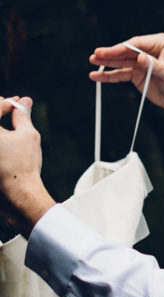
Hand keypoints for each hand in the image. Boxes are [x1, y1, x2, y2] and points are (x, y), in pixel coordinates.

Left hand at [0, 98, 54, 236]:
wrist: (17, 194)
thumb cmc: (24, 164)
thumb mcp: (28, 135)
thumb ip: (23, 116)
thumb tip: (25, 102)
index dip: (8, 104)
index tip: (19, 103)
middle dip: (0, 111)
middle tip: (11, 109)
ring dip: (0, 128)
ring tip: (10, 126)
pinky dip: (0, 143)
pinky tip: (5, 141)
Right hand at [89, 33, 163, 123]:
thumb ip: (154, 65)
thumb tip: (140, 57)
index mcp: (159, 43)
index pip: (137, 43)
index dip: (122, 48)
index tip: (109, 52)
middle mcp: (147, 50)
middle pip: (125, 51)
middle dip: (111, 53)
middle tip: (96, 55)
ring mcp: (140, 62)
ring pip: (120, 61)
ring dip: (107, 63)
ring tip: (92, 62)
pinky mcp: (136, 74)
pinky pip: (121, 74)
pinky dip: (109, 76)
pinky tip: (97, 76)